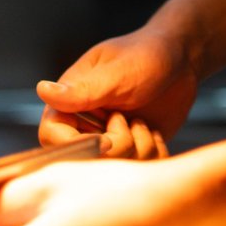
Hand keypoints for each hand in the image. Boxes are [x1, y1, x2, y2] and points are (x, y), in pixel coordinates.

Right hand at [37, 27, 198, 158]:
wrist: (182, 60)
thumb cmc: (146, 55)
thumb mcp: (117, 74)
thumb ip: (83, 90)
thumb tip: (42, 90)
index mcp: (69, 102)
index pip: (51, 137)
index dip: (78, 145)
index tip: (108, 139)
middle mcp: (83, 125)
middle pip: (82, 161)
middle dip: (116, 149)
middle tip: (134, 123)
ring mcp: (108, 140)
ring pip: (113, 170)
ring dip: (137, 150)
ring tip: (144, 124)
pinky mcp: (132, 152)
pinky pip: (137, 169)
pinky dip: (152, 156)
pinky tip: (154, 133)